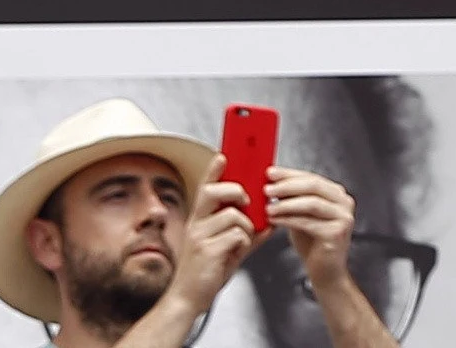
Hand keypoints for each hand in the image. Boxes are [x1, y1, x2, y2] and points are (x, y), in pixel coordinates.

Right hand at [164, 157, 257, 310]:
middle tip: (247, 201)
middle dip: (235, 191)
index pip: (206, 188)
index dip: (214, 171)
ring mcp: (200, 237)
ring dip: (245, 226)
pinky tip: (236, 252)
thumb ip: (246, 236)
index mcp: (200, 221)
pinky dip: (243, 243)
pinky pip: (236, 235)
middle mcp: (197, 225)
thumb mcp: (228, 251)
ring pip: (232, 215)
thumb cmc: (205, 274)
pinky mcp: (207, 250)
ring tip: (242, 241)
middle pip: (213, 192)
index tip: (224, 155)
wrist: (188, 299)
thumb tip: (267, 225)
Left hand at [264, 166, 358, 283]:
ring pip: (311, 203)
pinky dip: (289, 219)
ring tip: (268, 207)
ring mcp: (343, 217)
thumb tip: (271, 183)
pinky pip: (308, 222)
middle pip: (313, 185)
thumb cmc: (312, 244)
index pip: (311, 177)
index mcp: (336, 194)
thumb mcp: (301, 215)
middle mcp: (344, 202)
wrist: (325, 271)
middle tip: (267, 189)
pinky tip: (275, 220)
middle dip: (287, 186)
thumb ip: (292, 199)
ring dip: (286, 204)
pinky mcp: (337, 232)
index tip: (270, 173)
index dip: (289, 174)